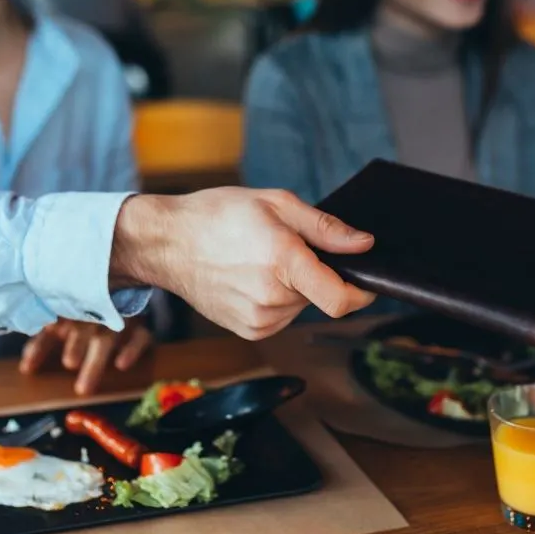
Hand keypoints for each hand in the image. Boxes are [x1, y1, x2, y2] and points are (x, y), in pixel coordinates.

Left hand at [20, 317, 153, 394]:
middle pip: (84, 329)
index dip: (39, 347)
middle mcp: (93, 314)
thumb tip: (23, 364)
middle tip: (69, 363)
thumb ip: (44, 334)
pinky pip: (140, 336)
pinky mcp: (140, 326)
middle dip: (76, 346)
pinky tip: (122, 365)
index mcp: (70, 309)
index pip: (51, 326)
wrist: (127, 283)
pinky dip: (132, 349)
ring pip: (108, 337)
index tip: (27, 369)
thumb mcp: (63, 316)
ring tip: (84, 386)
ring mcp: (118, 318)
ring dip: (96, 360)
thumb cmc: (86, 311)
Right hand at [110, 188, 375, 339]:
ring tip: (261, 260)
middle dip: (316, 274)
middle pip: (321, 296)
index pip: (341, 299)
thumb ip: (325, 228)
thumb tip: (364, 244)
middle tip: (286, 248)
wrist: (167, 242)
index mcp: (283, 262)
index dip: (362, 291)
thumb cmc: (218, 215)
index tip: (366, 280)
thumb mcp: (276, 203)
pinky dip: (277, 299)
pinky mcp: (248, 330)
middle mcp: (271, 297)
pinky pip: (281, 316)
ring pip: (301, 306)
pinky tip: (252, 278)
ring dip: (295, 287)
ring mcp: (258, 319)